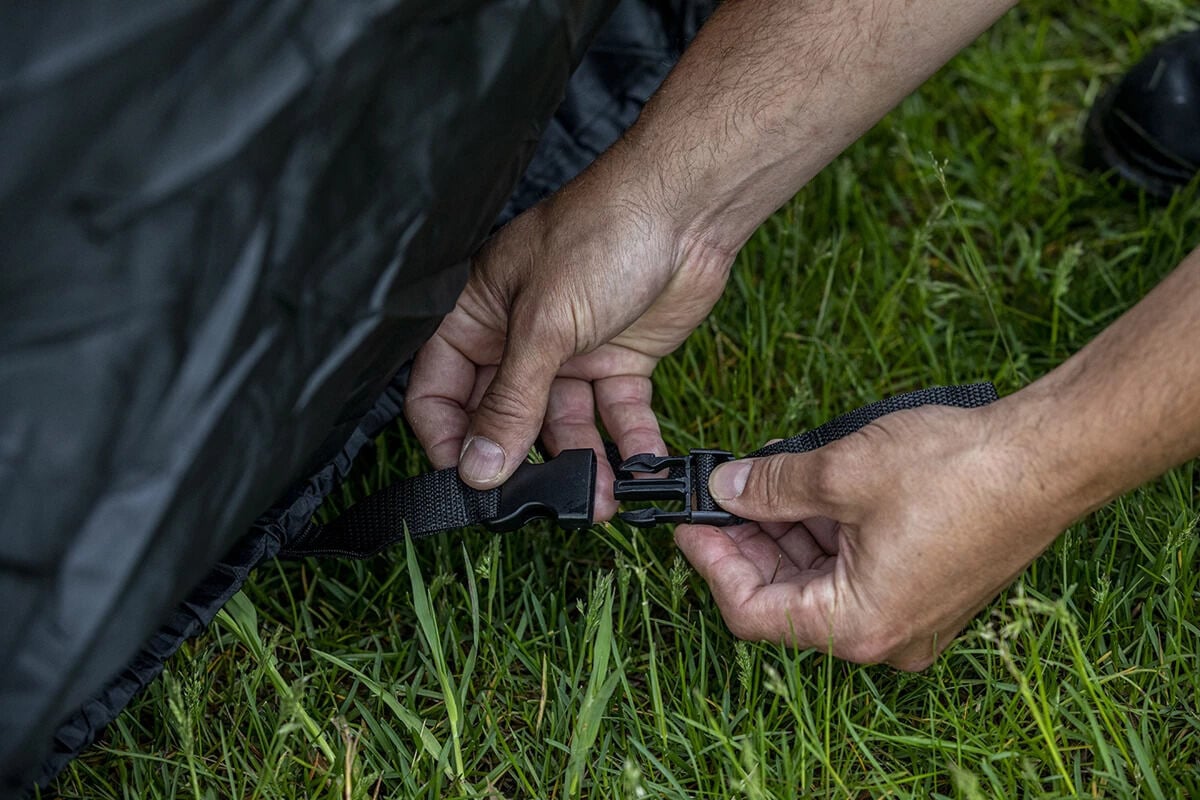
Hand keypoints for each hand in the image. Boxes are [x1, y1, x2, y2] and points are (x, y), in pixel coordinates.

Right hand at [404, 160, 733, 518]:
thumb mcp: (543, 324)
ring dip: (582, 463)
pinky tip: (642, 467)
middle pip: (503, 418)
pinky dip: (630, 443)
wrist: (688, 207)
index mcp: (477, 315)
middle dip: (521, 462)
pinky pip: (616, 415)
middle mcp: (518, 338)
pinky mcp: (620, 361)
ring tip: (599, 499)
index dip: (448, 440)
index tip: (468, 484)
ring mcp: (570, 352)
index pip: (439, 391)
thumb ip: (510, 401)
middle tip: (539, 503)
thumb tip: (478, 466)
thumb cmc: (602, 234)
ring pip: (564, 425)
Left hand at [674, 401, 1074, 669]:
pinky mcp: (926, 591)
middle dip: (747, 544)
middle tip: (719, 496)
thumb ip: (771, 488)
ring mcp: (909, 618)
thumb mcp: (841, 471)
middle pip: (786, 600)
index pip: (753, 613)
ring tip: (762, 482)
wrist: (1048, 458)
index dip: (712, 563)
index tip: (688, 523)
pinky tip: (808, 491)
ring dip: (786, 535)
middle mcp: (883, 638)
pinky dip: (826, 536)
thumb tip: (726, 490)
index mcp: (857, 626)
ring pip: (820, 583)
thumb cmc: (956, 471)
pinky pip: (856, 573)